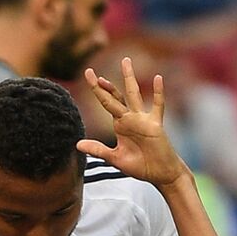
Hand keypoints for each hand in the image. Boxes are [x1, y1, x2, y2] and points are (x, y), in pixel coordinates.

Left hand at [77, 57, 188, 189]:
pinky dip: (157, 93)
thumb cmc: (139, 165)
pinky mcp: (155, 125)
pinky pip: (158, 106)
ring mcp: (143, 119)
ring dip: (129, 79)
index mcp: (120, 124)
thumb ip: (98, 150)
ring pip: (134, 95)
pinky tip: (157, 78)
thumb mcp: (114, 158)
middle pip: (116, 96)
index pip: (106, 103)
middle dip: (105, 84)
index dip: (97, 91)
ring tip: (125, 62)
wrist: (159, 173)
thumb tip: (77, 144)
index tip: (88, 76)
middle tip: (90, 71)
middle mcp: (130, 118)